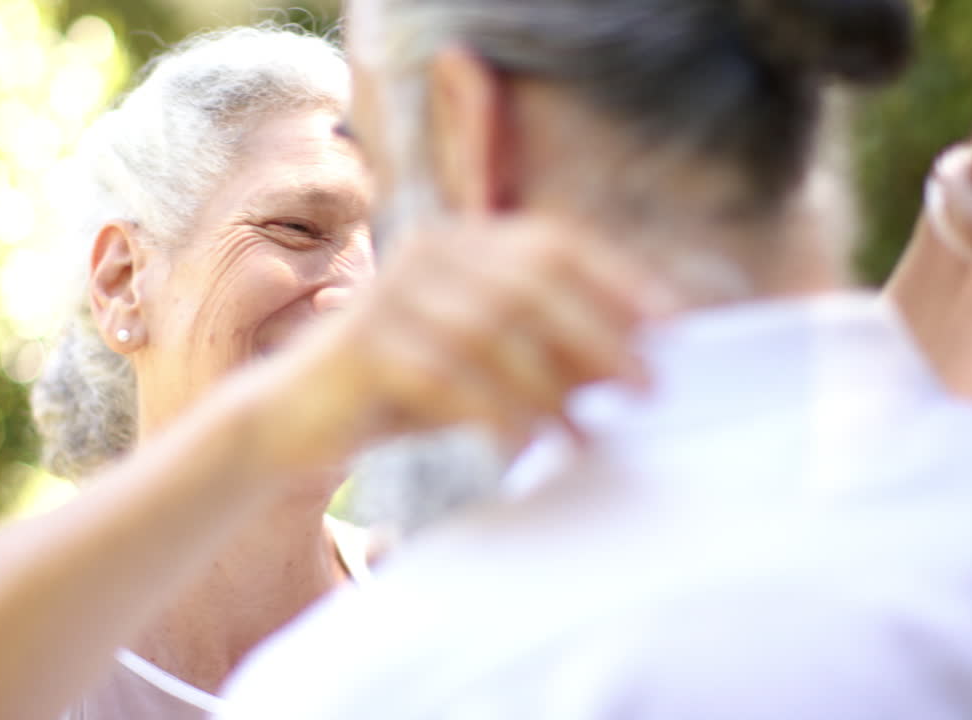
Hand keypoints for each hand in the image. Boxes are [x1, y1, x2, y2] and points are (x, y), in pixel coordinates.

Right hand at [294, 214, 674, 452]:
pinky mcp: (365, 342)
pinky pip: (447, 376)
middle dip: (599, 337)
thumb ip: (544, 349)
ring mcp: (392, 292)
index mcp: (461, 239)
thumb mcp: (481, 359)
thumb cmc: (404, 387)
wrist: (296, 415)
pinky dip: (493, 412)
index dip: (620, 280)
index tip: (675, 325)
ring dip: (549, 389)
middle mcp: (428, 251)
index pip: (554, 243)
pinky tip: (522, 445)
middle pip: (532, 283)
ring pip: (493, 332)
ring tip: (583, 436)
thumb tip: (633, 363)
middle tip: (646, 389)